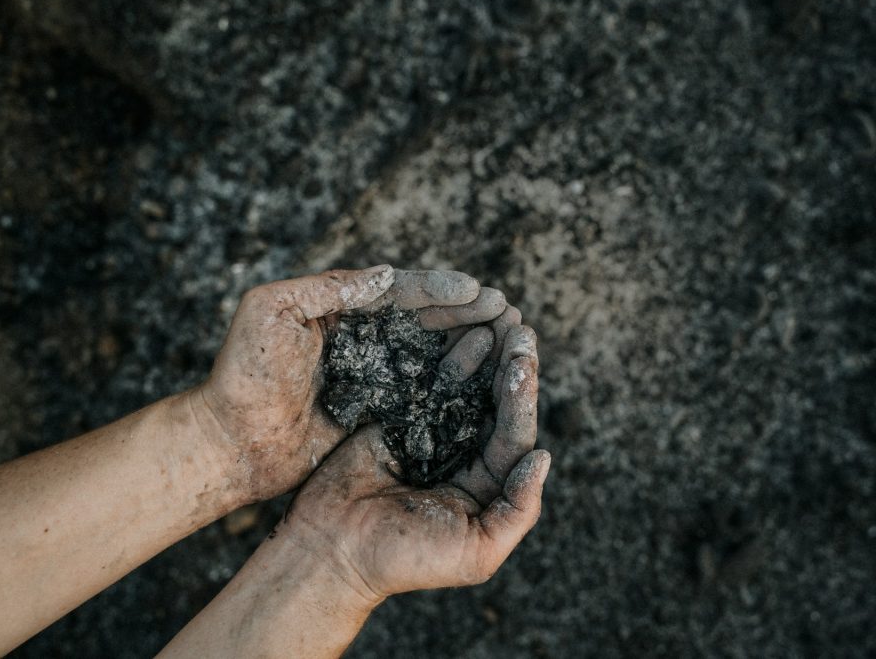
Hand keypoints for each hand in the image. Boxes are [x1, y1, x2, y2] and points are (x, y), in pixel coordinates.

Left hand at [193, 265, 508, 503]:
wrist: (231, 442)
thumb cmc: (242, 373)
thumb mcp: (271, 311)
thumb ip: (325, 288)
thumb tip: (386, 276)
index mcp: (338, 307)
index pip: (397, 291)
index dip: (437, 289)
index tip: (473, 292)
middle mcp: (361, 337)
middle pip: (423, 318)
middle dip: (466, 312)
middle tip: (507, 309)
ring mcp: (371, 374)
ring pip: (430, 352)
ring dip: (468, 342)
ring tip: (507, 335)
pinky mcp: (376, 410)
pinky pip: (422, 390)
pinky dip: (454, 381)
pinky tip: (484, 378)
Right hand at [279, 322, 547, 602]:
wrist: (332, 550)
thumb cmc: (405, 560)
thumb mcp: (476, 552)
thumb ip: (518, 511)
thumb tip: (543, 457)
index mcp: (489, 486)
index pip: (514, 434)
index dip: (522, 397)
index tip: (524, 361)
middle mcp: (466, 456)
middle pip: (497, 403)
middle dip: (510, 365)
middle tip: (520, 326)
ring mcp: (432, 433)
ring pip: (467, 385)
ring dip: (485, 351)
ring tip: (499, 315)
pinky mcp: (400, 418)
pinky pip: (427, 381)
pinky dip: (445, 354)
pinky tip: (460, 328)